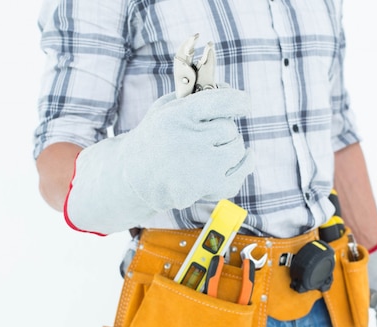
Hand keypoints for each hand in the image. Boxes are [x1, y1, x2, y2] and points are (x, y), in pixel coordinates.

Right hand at [64, 87, 253, 233]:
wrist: (132, 177)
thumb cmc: (154, 138)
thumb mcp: (164, 109)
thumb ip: (194, 95)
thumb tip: (227, 88)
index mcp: (178, 117)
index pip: (221, 102)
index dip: (238, 101)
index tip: (244, 102)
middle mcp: (189, 142)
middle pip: (229, 128)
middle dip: (224, 129)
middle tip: (212, 132)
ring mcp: (199, 168)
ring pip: (236, 150)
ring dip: (231, 147)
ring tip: (215, 148)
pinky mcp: (205, 189)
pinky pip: (238, 176)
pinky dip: (243, 167)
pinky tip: (244, 158)